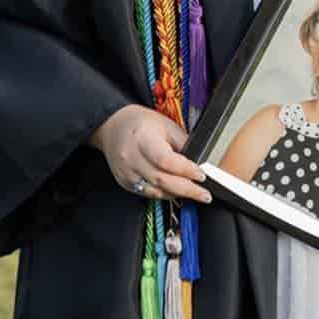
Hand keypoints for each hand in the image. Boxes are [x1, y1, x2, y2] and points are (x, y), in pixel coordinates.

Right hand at [89, 104, 211, 203]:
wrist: (113, 126)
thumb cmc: (141, 123)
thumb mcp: (166, 125)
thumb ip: (183, 144)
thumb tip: (201, 162)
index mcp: (142, 139)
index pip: (165, 160)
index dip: (186, 170)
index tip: (202, 175)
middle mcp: (131, 158)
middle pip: (162, 179)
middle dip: (187, 189)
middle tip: (205, 194)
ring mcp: (126, 172)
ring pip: (156, 191)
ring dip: (178, 194)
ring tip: (195, 194)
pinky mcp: (125, 182)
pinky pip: (148, 193)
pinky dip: (165, 194)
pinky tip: (177, 192)